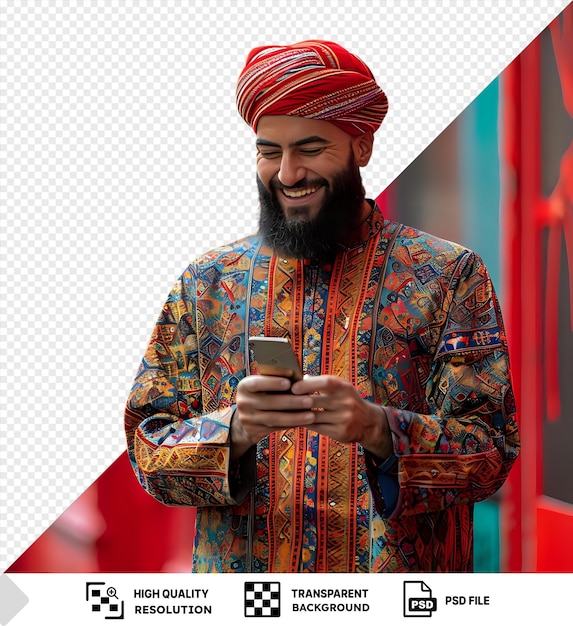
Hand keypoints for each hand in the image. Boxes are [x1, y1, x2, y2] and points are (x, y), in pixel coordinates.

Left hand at [231, 373, 391, 461]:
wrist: (368, 422)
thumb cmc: (347, 400)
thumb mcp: (341, 387)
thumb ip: (322, 383)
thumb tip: (298, 378)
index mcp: (344, 387)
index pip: (325, 383)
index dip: (307, 385)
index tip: (292, 387)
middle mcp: (346, 402)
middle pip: (315, 402)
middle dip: (297, 401)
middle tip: (280, 400)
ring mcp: (344, 419)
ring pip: (313, 417)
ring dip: (297, 414)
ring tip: (283, 411)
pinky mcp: (341, 433)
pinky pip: (316, 428)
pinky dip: (304, 424)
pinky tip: (294, 420)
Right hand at [231, 374, 315, 460]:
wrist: (245, 419)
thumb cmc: (261, 395)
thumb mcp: (263, 385)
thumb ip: (279, 380)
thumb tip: (302, 379)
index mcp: (245, 386)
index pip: (257, 383)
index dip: (272, 383)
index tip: (288, 382)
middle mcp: (243, 402)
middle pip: (269, 402)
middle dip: (291, 402)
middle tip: (309, 400)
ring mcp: (247, 418)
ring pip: (274, 418)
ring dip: (295, 417)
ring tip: (311, 415)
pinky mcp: (254, 431)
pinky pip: (276, 428)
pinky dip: (291, 425)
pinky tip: (303, 422)